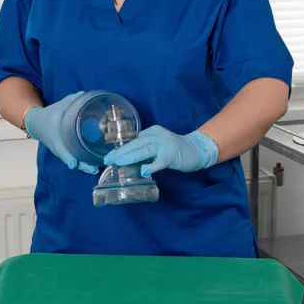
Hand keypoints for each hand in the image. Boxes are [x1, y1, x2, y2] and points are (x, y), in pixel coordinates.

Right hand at [25, 93, 98, 172]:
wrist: (36, 123)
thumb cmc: (49, 114)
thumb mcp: (59, 106)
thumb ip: (71, 100)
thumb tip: (84, 94)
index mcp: (55, 136)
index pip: (61, 149)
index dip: (68, 156)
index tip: (73, 164)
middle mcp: (58, 147)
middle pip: (69, 159)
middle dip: (81, 165)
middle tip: (93, 169)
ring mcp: (61, 151)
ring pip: (72, 162)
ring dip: (83, 166)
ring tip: (95, 170)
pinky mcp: (64, 152)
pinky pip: (73, 159)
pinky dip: (82, 163)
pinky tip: (92, 165)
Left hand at [104, 126, 218, 175]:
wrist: (196, 149)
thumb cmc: (174, 149)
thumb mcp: (157, 144)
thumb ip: (144, 148)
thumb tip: (126, 159)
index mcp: (152, 131)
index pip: (133, 140)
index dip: (121, 149)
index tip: (109, 156)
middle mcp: (157, 135)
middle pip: (135, 144)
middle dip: (120, 153)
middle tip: (107, 160)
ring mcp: (164, 145)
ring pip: (143, 151)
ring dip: (129, 158)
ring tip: (117, 163)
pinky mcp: (170, 156)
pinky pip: (157, 162)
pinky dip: (150, 167)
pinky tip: (142, 171)